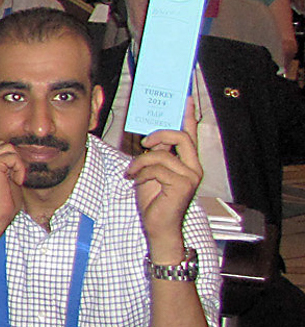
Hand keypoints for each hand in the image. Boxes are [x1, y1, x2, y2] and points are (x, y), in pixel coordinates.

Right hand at [0, 142, 27, 229]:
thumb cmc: (1, 204)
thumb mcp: (4, 179)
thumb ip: (7, 166)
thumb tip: (20, 155)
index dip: (10, 160)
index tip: (12, 178)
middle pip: (3, 145)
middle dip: (14, 159)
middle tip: (14, 178)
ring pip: (9, 147)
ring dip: (17, 164)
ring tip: (14, 179)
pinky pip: (13, 157)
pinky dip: (19, 169)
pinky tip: (15, 182)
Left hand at [127, 124, 201, 253]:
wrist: (159, 227)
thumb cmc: (155, 201)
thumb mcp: (151, 172)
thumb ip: (154, 155)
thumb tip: (149, 139)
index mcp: (187, 162)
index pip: (190, 135)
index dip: (188, 117)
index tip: (185, 100)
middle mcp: (194, 168)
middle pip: (181, 137)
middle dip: (160, 135)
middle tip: (144, 142)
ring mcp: (191, 176)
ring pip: (162, 155)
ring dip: (141, 162)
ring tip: (132, 173)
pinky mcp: (183, 185)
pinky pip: (157, 168)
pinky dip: (141, 173)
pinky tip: (136, 181)